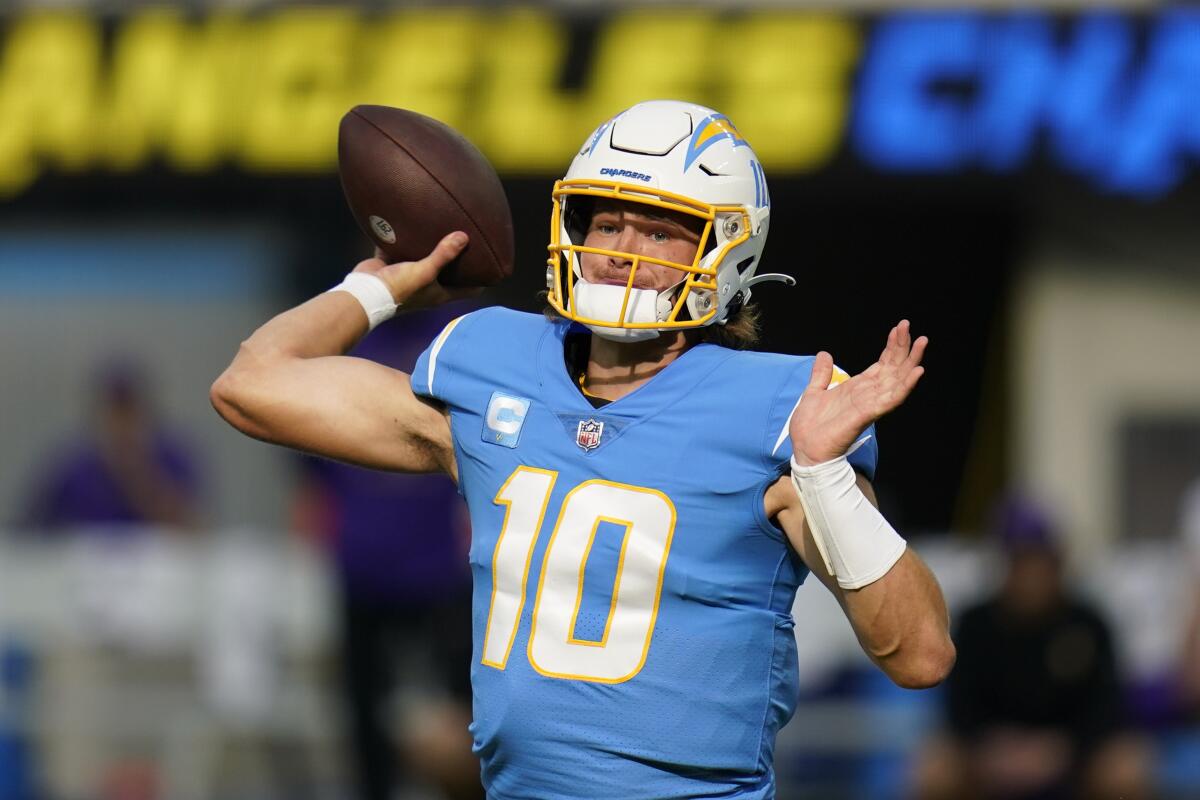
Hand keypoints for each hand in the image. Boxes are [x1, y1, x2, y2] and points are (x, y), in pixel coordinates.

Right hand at [351, 232, 480, 310]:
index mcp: (439, 294)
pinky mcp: (390, 265)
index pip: (469, 289)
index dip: (482, 280)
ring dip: (430, 246)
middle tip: (469, 238)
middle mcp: (426, 286)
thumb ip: (443, 255)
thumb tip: (464, 236)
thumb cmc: (399, 289)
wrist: (364, 294)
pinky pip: (399, 248)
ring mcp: (408, 276)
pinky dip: (403, 238)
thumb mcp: (425, 271)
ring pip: (423, 258)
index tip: (494, 266)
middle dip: (457, 258)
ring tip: (441, 226)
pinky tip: (409, 222)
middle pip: (448, 272)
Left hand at [789, 320, 926, 465]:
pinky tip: (916, 373)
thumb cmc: (811, 427)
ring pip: (897, 380)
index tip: (900, 328)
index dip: (892, 346)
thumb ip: (821, 374)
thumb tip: (824, 354)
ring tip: (922, 343)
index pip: (881, 363)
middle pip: (893, 367)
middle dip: (903, 347)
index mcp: (858, 388)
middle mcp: (868, 394)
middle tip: (910, 326)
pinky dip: (904, 386)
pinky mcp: (867, 414)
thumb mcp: (814, 392)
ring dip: (910, 361)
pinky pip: (890, 399)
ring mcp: (870, 403)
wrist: (805, 450)